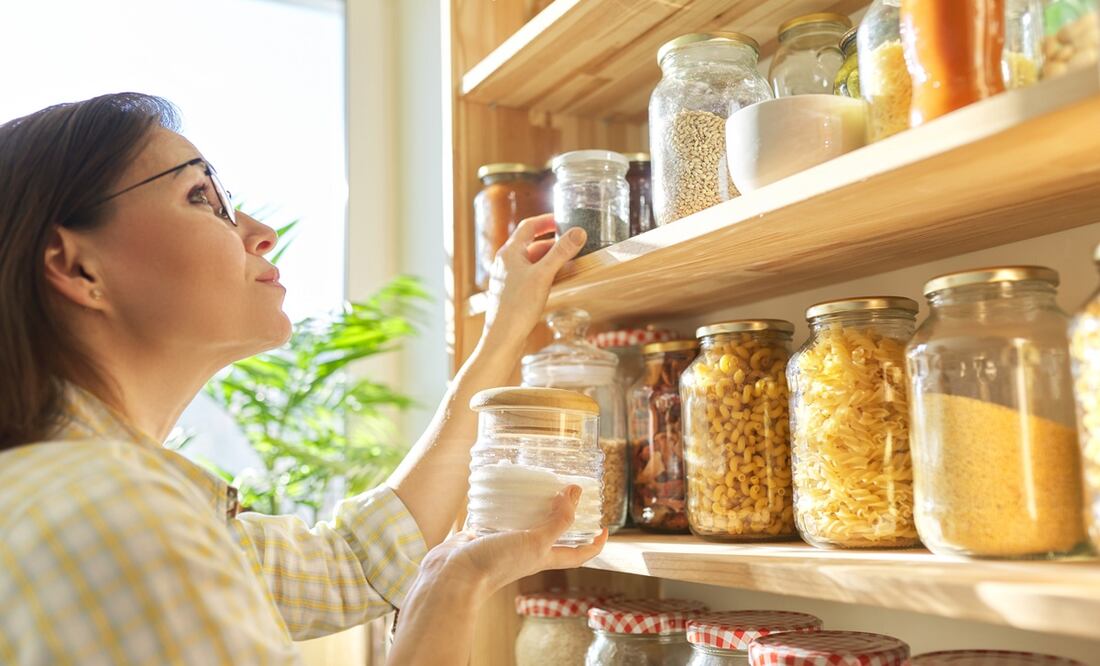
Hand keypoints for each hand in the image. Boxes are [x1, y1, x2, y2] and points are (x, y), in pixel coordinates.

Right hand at [426, 485, 607, 597]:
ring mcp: (503, 543)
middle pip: (551, 534)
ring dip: (532, 506)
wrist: (454, 576)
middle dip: (562, 516)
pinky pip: (495, 515)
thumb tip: (575, 494)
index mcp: (542, 558)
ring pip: (523, 522)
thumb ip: (558, 521)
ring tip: (537, 482)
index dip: (594, 544)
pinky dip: (500, 503)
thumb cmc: (497, 564)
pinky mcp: (481, 534)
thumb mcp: (535, 542)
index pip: (577, 555)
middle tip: (568, 492)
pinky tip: (500, 487)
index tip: (605, 528)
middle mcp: (525, 551)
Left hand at [483, 214, 585, 346]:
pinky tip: (558, 280)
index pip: (529, 226)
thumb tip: (578, 232)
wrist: (503, 337)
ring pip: (532, 261)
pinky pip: (531, 276)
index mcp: (509, 252)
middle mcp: (506, 262)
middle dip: (553, 242)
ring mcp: (508, 278)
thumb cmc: (518, 306)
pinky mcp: (512, 292)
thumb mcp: (544, 275)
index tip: (564, 220)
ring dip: (551, 259)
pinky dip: (546, 273)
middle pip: (532, 244)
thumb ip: (561, 252)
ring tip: (570, 261)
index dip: (547, 221)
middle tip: (573, 243)